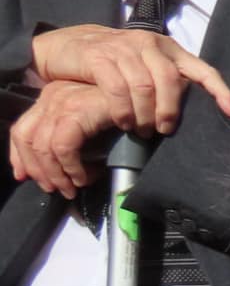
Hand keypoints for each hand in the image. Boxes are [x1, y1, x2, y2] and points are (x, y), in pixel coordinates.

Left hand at [10, 80, 119, 197]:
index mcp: (53, 97)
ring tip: (74, 187)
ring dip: (57, 173)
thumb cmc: (130, 117)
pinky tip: (86, 176)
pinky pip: (63, 146)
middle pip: (25, 137)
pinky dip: (71, 167)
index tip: (27, 178)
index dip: (21, 157)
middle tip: (57, 190)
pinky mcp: (78, 110)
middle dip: (38, 170)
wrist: (154, 101)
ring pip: (43, 145)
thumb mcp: (94, 131)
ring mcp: (64, 100)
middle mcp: (53, 95)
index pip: (22, 130)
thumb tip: (59, 174)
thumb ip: (74, 144)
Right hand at [29, 23, 229, 134]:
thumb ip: (169, 82)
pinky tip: (123, 122)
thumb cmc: (116, 64)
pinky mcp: (98, 56)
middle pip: (170, 81)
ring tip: (140, 130)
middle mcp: (149, 44)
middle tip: (163, 130)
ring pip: (144, 87)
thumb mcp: (147, 67)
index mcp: (169, 49)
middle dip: (169, 111)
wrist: (69, 46)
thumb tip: (196, 114)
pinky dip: (123, 111)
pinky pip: (117, 89)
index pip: (202, 69)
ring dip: (144, 115)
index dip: (220, 91)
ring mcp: (123, 47)